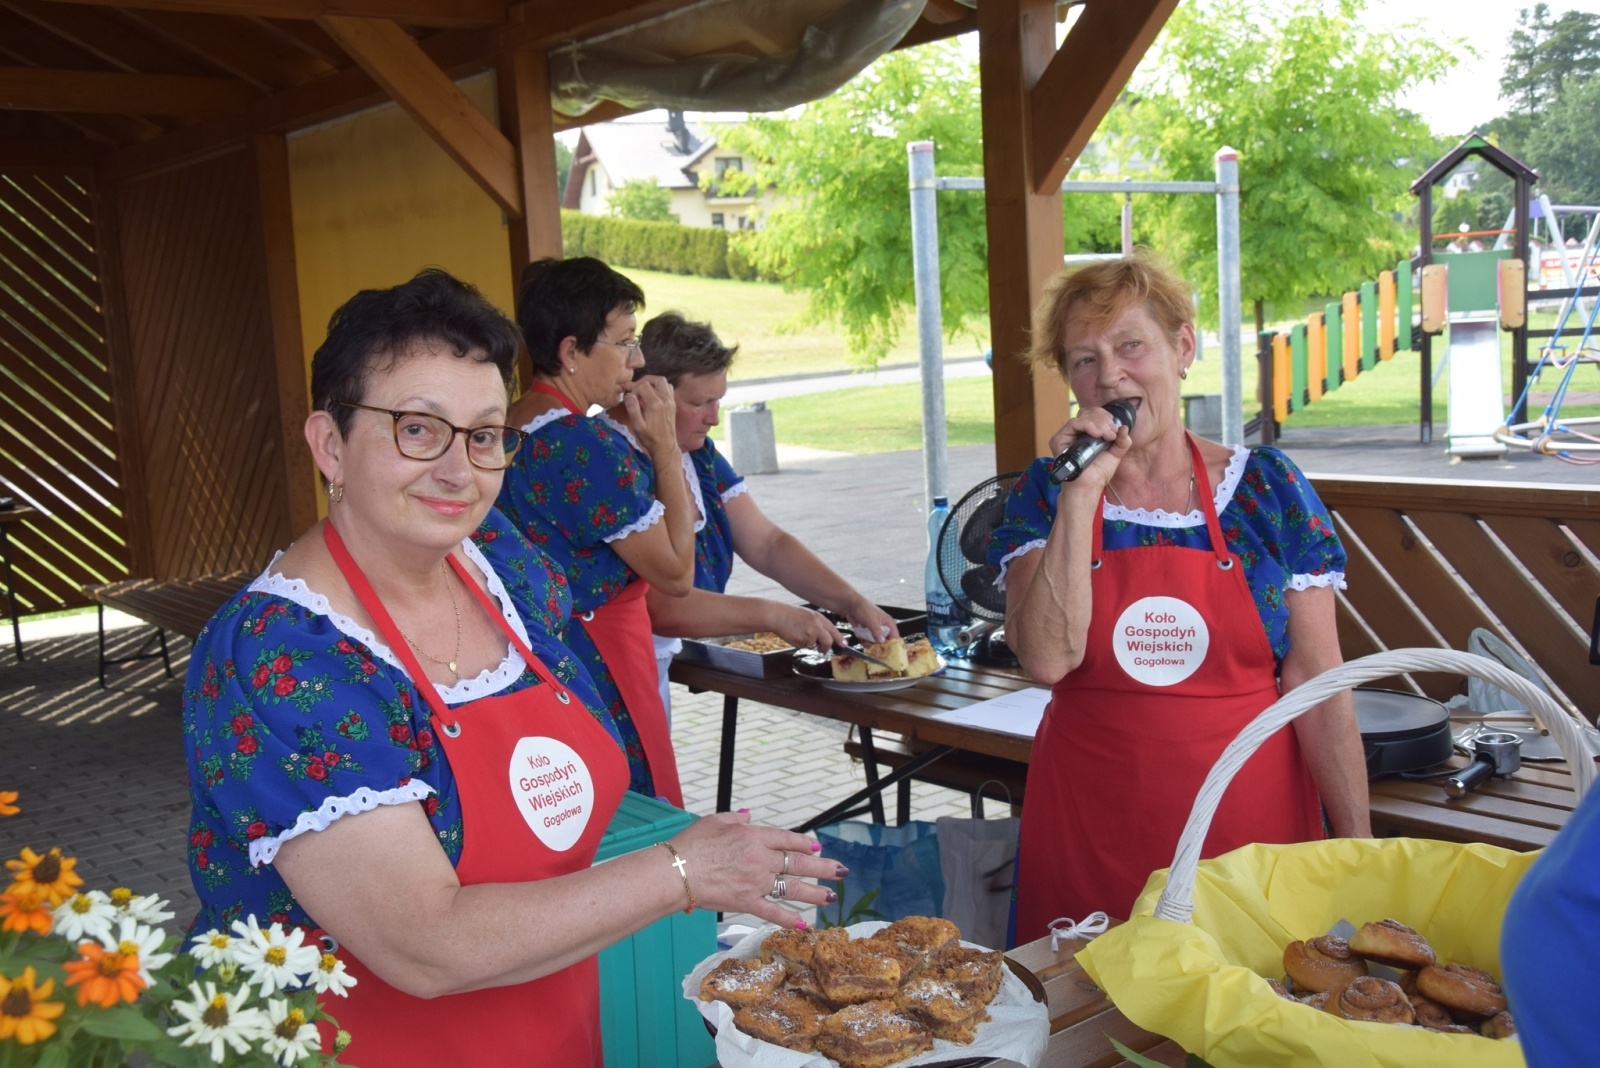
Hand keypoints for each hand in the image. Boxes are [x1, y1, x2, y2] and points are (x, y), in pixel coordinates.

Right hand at [622, 375, 678, 456]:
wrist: (665, 446)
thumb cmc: (649, 438)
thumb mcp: (637, 426)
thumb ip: (633, 408)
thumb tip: (629, 395)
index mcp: (655, 404)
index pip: (643, 385)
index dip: (634, 388)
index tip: (629, 397)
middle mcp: (665, 400)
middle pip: (655, 379)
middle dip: (643, 382)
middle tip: (635, 389)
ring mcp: (671, 401)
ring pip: (663, 382)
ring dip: (652, 383)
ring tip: (643, 391)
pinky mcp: (673, 404)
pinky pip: (668, 388)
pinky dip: (660, 387)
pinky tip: (652, 395)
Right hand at [670, 812, 841, 927]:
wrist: (677, 871)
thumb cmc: (691, 844)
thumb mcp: (715, 821)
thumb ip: (736, 818)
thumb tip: (750, 815)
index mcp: (753, 836)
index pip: (786, 839)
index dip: (804, 842)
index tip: (817, 845)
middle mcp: (759, 859)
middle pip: (797, 863)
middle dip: (823, 867)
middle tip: (841, 871)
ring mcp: (755, 882)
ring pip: (791, 888)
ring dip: (814, 893)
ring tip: (831, 896)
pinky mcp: (746, 902)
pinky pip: (772, 912)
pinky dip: (788, 919)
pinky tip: (803, 925)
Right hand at [769, 604, 842, 653]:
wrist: (777, 615)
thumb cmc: (790, 615)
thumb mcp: (808, 616)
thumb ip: (818, 625)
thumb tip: (825, 636)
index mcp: (819, 618)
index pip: (833, 630)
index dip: (839, 638)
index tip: (844, 644)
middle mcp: (817, 626)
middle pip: (828, 641)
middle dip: (825, 647)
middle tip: (822, 649)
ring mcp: (810, 634)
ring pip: (814, 645)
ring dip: (808, 643)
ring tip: (798, 633)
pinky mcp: (802, 641)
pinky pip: (804, 646)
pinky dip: (800, 644)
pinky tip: (794, 635)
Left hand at [843, 598, 898, 643]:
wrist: (850, 604)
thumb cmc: (863, 608)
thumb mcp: (872, 621)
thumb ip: (877, 632)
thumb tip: (882, 642)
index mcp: (888, 623)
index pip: (895, 637)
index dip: (893, 645)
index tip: (889, 652)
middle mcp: (882, 627)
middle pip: (885, 642)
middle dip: (879, 646)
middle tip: (874, 648)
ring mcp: (874, 630)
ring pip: (875, 642)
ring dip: (870, 644)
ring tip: (865, 641)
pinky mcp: (867, 632)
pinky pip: (868, 641)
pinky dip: (865, 641)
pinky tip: (861, 638)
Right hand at [1046, 405, 1131, 496]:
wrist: (1089, 487)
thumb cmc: (1098, 473)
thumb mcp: (1115, 454)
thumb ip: (1122, 441)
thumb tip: (1124, 427)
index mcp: (1086, 433)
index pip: (1093, 414)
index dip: (1105, 417)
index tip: (1115, 429)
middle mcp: (1075, 432)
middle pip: (1088, 412)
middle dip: (1104, 420)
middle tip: (1112, 433)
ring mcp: (1066, 435)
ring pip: (1082, 416)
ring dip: (1099, 423)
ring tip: (1107, 435)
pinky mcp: (1059, 440)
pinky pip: (1073, 424)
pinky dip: (1088, 425)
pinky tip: (1097, 434)